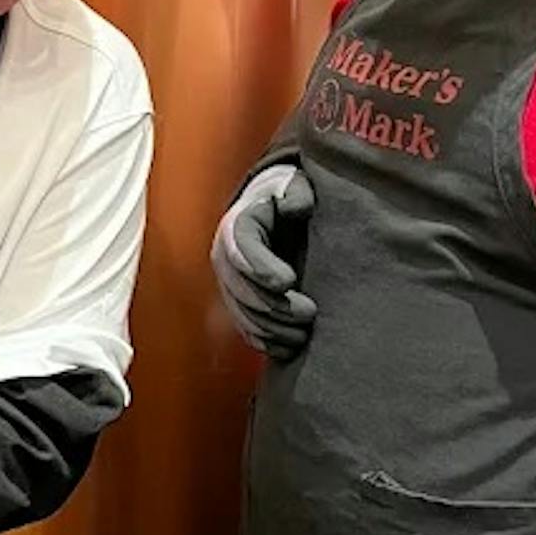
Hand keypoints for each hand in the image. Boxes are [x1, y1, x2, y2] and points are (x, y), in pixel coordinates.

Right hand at [211, 165, 317, 359]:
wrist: (277, 215)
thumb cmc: (290, 199)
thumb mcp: (295, 185)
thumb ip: (296, 193)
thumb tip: (295, 208)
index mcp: (237, 227)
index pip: (241, 249)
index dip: (261, 268)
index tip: (288, 281)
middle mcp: (226, 258)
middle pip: (241, 289)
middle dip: (273, 306)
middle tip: (309, 313)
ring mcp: (230, 285)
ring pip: (243, 314)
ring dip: (272, 329)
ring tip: (304, 335)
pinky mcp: (239, 304)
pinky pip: (245, 329)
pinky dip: (264, 342)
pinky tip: (289, 349)